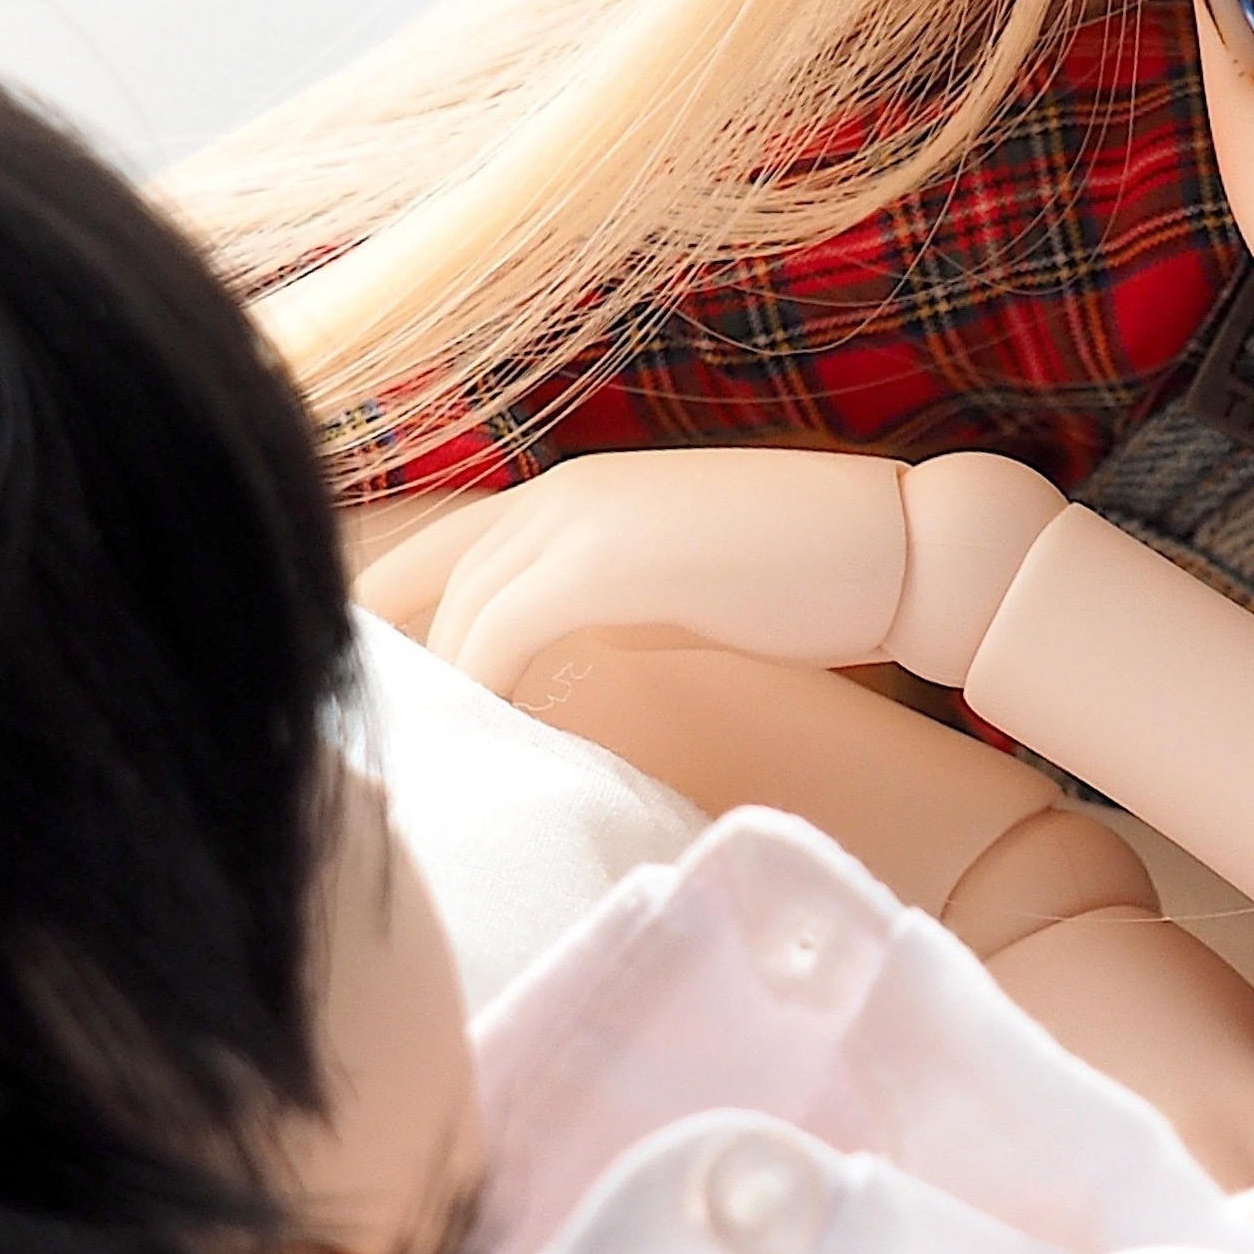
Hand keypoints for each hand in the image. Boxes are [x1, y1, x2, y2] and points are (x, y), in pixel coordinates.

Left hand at [355, 450, 907, 695]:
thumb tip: (539, 674)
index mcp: (572, 496)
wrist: (896, 550)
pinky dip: (476, 686)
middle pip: (424, 576)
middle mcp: (558, 495)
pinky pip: (498, 632)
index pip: (439, 551)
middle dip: (385, 653)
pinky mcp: (603, 563)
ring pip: (457, 607)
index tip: (359, 684)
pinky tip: (478, 740)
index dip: (387, 614)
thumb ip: (598, 611)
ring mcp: (578, 520)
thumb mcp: (671, 588)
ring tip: (415, 758)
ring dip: (431, 685)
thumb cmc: (801, 578)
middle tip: (357, 733)